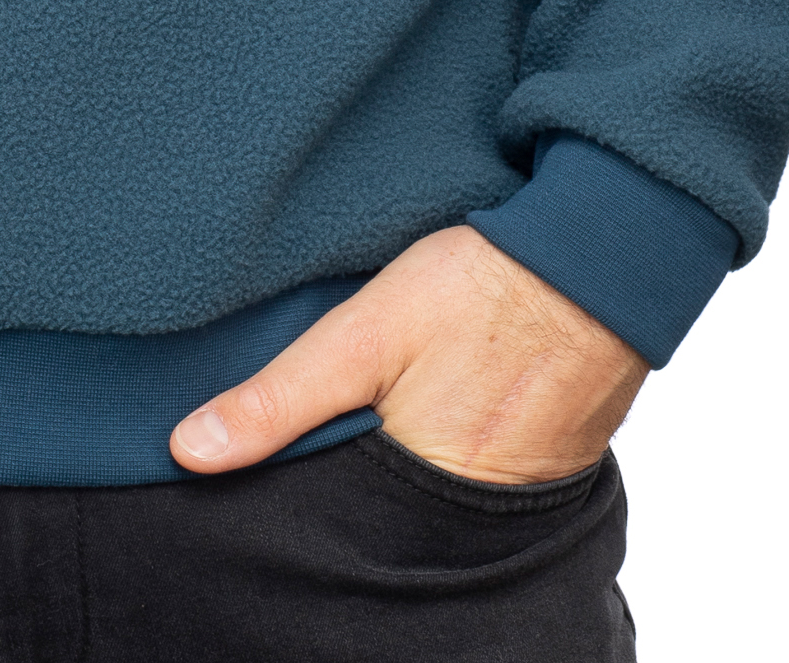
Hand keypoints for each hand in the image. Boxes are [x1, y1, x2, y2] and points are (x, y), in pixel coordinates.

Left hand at [170, 225, 646, 483]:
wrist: (601, 256)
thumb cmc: (482, 289)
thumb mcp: (364, 334)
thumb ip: (279, 400)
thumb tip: (188, 452)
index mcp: (420, 499)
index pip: (339, 531)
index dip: (305, 503)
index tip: (270, 480)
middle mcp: (471, 517)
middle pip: (385, 520)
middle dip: (352, 488)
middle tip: (332, 437)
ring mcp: (516, 494)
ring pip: (429, 496)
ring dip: (403, 464)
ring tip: (381, 419)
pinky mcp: (546, 460)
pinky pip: (478, 472)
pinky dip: (451, 445)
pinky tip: (436, 405)